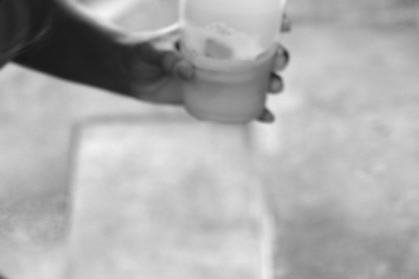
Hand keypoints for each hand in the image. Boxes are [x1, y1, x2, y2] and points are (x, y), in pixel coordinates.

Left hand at [119, 19, 291, 122]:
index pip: (248, 20)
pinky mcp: (217, 95)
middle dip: (278, 55)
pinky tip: (267, 117)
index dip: (273, 21)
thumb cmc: (143, 54)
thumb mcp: (153, 51)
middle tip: (279, 62)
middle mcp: (224, 51)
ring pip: (257, 77)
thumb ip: (168, 58)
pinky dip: (257, 110)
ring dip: (272, 81)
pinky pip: (243, 103)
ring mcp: (223, 74)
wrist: (133, 76)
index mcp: (214, 30)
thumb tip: (188, 70)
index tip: (285, 25)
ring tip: (275, 87)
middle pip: (262, 51)